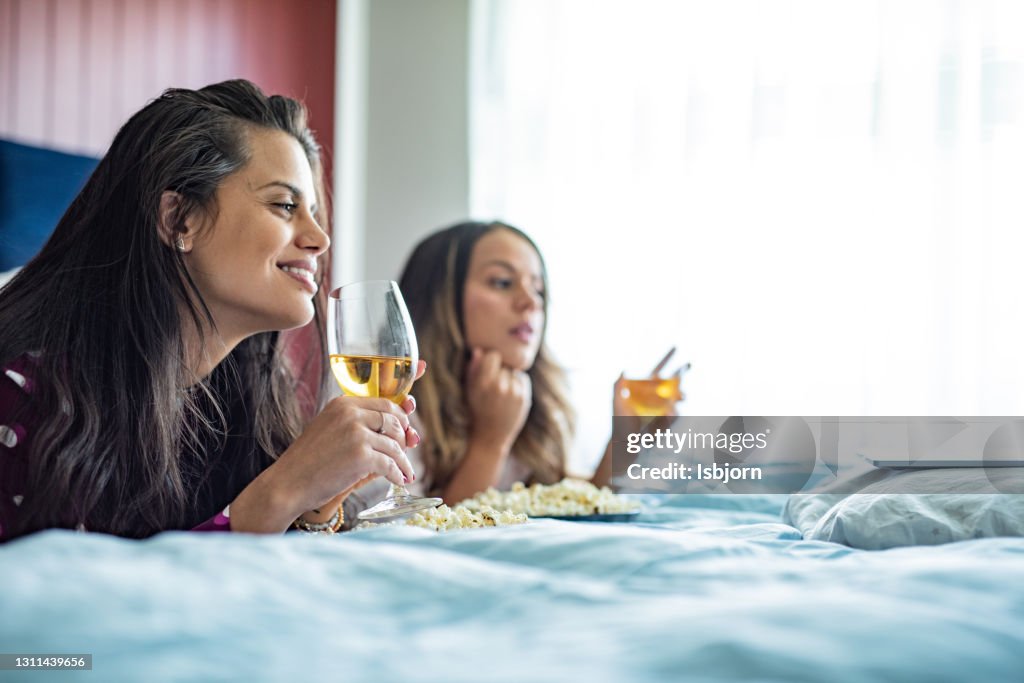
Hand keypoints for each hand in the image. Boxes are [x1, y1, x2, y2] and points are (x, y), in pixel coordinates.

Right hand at [272, 361, 427, 515]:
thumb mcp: (331, 432)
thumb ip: (360, 427)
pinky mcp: (362, 455)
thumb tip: (402, 432)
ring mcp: (356, 433)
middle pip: (394, 419)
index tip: (411, 424)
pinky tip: (399, 481)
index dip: (402, 413)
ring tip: (405, 472)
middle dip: (404, 437)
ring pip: (395, 444)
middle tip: (407, 451)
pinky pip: (391, 463)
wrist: (287, 484)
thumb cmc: (310, 462)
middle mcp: (350, 413)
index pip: (384, 401)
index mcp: (342, 403)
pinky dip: (398, 473)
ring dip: (403, 460)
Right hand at [465, 347, 530, 452]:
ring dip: (509, 377)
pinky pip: (522, 379)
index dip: (491, 360)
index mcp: (483, 382)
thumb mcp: (470, 389)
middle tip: (493, 386)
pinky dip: (517, 384)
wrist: (490, 435)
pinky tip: (509, 395)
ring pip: (514, 371)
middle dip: (500, 371)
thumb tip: (479, 350)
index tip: (488, 369)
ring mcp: (514, 393)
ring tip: (501, 392)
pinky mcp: (524, 398)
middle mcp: (500, 386)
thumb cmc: (477, 409)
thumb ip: (473, 369)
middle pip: (505, 364)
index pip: (494, 355)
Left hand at [613, 347, 684, 417]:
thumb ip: (617, 386)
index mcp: (646, 388)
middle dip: (681, 375)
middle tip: (688, 366)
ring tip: (682, 396)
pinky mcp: (664, 422)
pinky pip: (672, 416)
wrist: (624, 442)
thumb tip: (623, 370)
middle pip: (671, 383)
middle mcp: (656, 397)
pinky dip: (672, 414)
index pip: (658, 371)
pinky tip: (671, 412)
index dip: (666, 359)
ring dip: (679, 395)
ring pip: (675, 399)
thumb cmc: (619, 421)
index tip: (676, 347)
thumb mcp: (616, 402)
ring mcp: (662, 409)